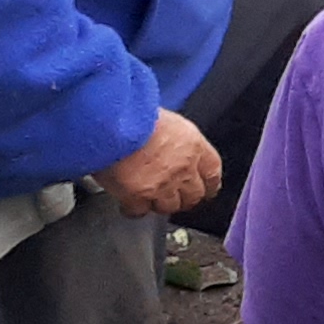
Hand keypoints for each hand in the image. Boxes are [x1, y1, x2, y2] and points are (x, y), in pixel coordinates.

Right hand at [98, 109, 219, 218]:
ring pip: (169, 206)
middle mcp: (182, 168)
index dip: (209, 183)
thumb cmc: (133, 113)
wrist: (111, 123)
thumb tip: (169, 145)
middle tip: (175, 196)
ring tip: (150, 198)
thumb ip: (172, 137)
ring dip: (160, 203)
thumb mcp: (164, 118)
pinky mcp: (137, 195)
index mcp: (193, 145)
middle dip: (185, 197)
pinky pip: (139, 210)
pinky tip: (129, 204)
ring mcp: (162, 185)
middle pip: (194, 194)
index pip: (212, 172)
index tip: (206, 188)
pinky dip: (134, 209)